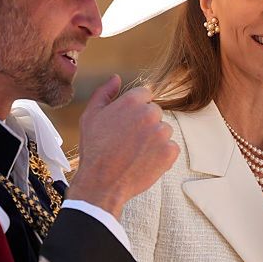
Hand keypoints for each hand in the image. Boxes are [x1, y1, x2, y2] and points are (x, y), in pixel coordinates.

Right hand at [67, 76, 178, 219]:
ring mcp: (161, 133)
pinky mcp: (169, 152)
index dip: (135, 109)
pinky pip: (171, 147)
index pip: (145, 94)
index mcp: (131, 101)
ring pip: (164, 130)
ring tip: (136, 152)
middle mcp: (149, 113)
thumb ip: (104, 93)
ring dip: (154, 139)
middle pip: (156, 112)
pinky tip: (145, 161)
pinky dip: (162, 154)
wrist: (102, 183)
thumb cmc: (94, 149)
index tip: (128, 124)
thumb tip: (116, 78)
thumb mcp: (91, 116)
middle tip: (129, 141)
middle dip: (145, 123)